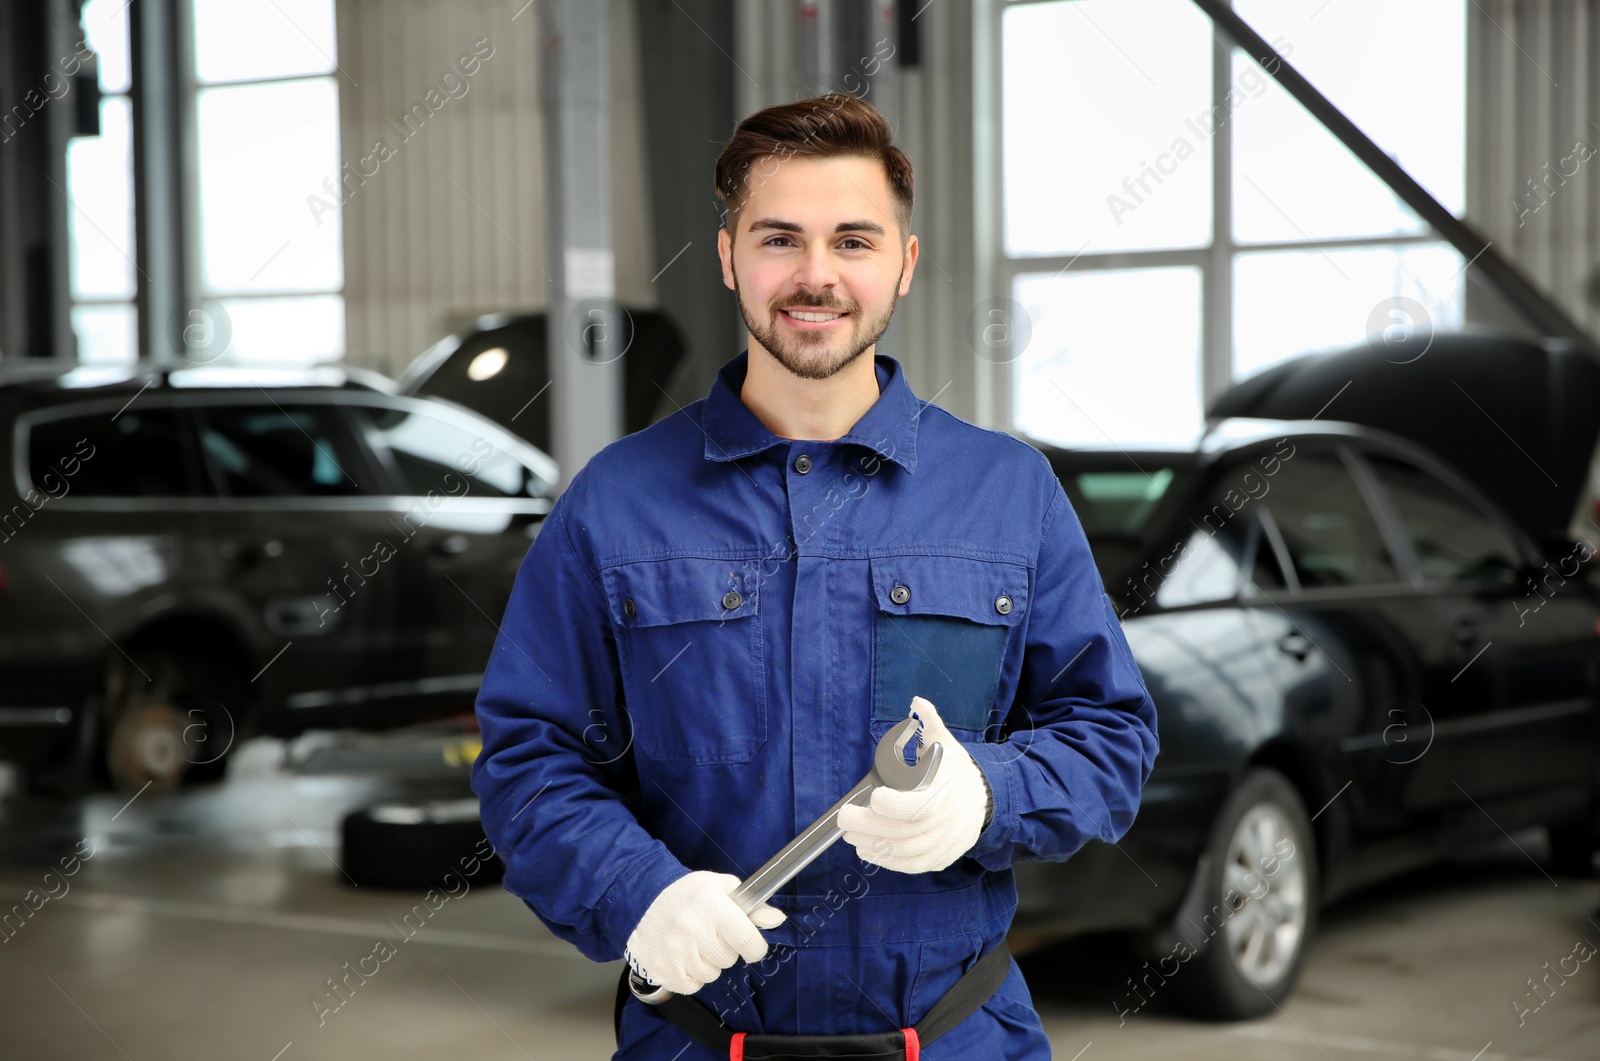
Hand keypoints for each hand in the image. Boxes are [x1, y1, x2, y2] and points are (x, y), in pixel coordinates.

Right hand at [622, 870, 785, 994]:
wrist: (643, 900)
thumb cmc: (687, 894)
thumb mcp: (722, 888)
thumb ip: (752, 906)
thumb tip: (778, 919)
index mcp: (713, 908)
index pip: (749, 942)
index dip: (755, 946)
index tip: (750, 944)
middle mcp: (694, 931)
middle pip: (729, 959)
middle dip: (725, 949)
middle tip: (711, 934)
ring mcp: (676, 953)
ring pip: (711, 974)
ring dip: (708, 963)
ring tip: (694, 943)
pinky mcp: (663, 970)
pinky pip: (692, 985)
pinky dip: (691, 975)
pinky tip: (683, 955)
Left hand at [838, 696, 993, 873]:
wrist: (983, 800)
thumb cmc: (953, 770)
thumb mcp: (944, 743)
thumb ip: (929, 723)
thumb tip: (918, 703)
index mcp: (948, 791)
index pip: (922, 806)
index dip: (895, 805)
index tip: (873, 795)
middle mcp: (950, 821)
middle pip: (907, 832)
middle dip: (870, 826)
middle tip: (844, 818)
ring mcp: (947, 842)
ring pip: (907, 852)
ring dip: (874, 845)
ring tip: (850, 834)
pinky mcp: (941, 857)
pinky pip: (913, 865)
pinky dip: (888, 861)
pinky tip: (867, 849)